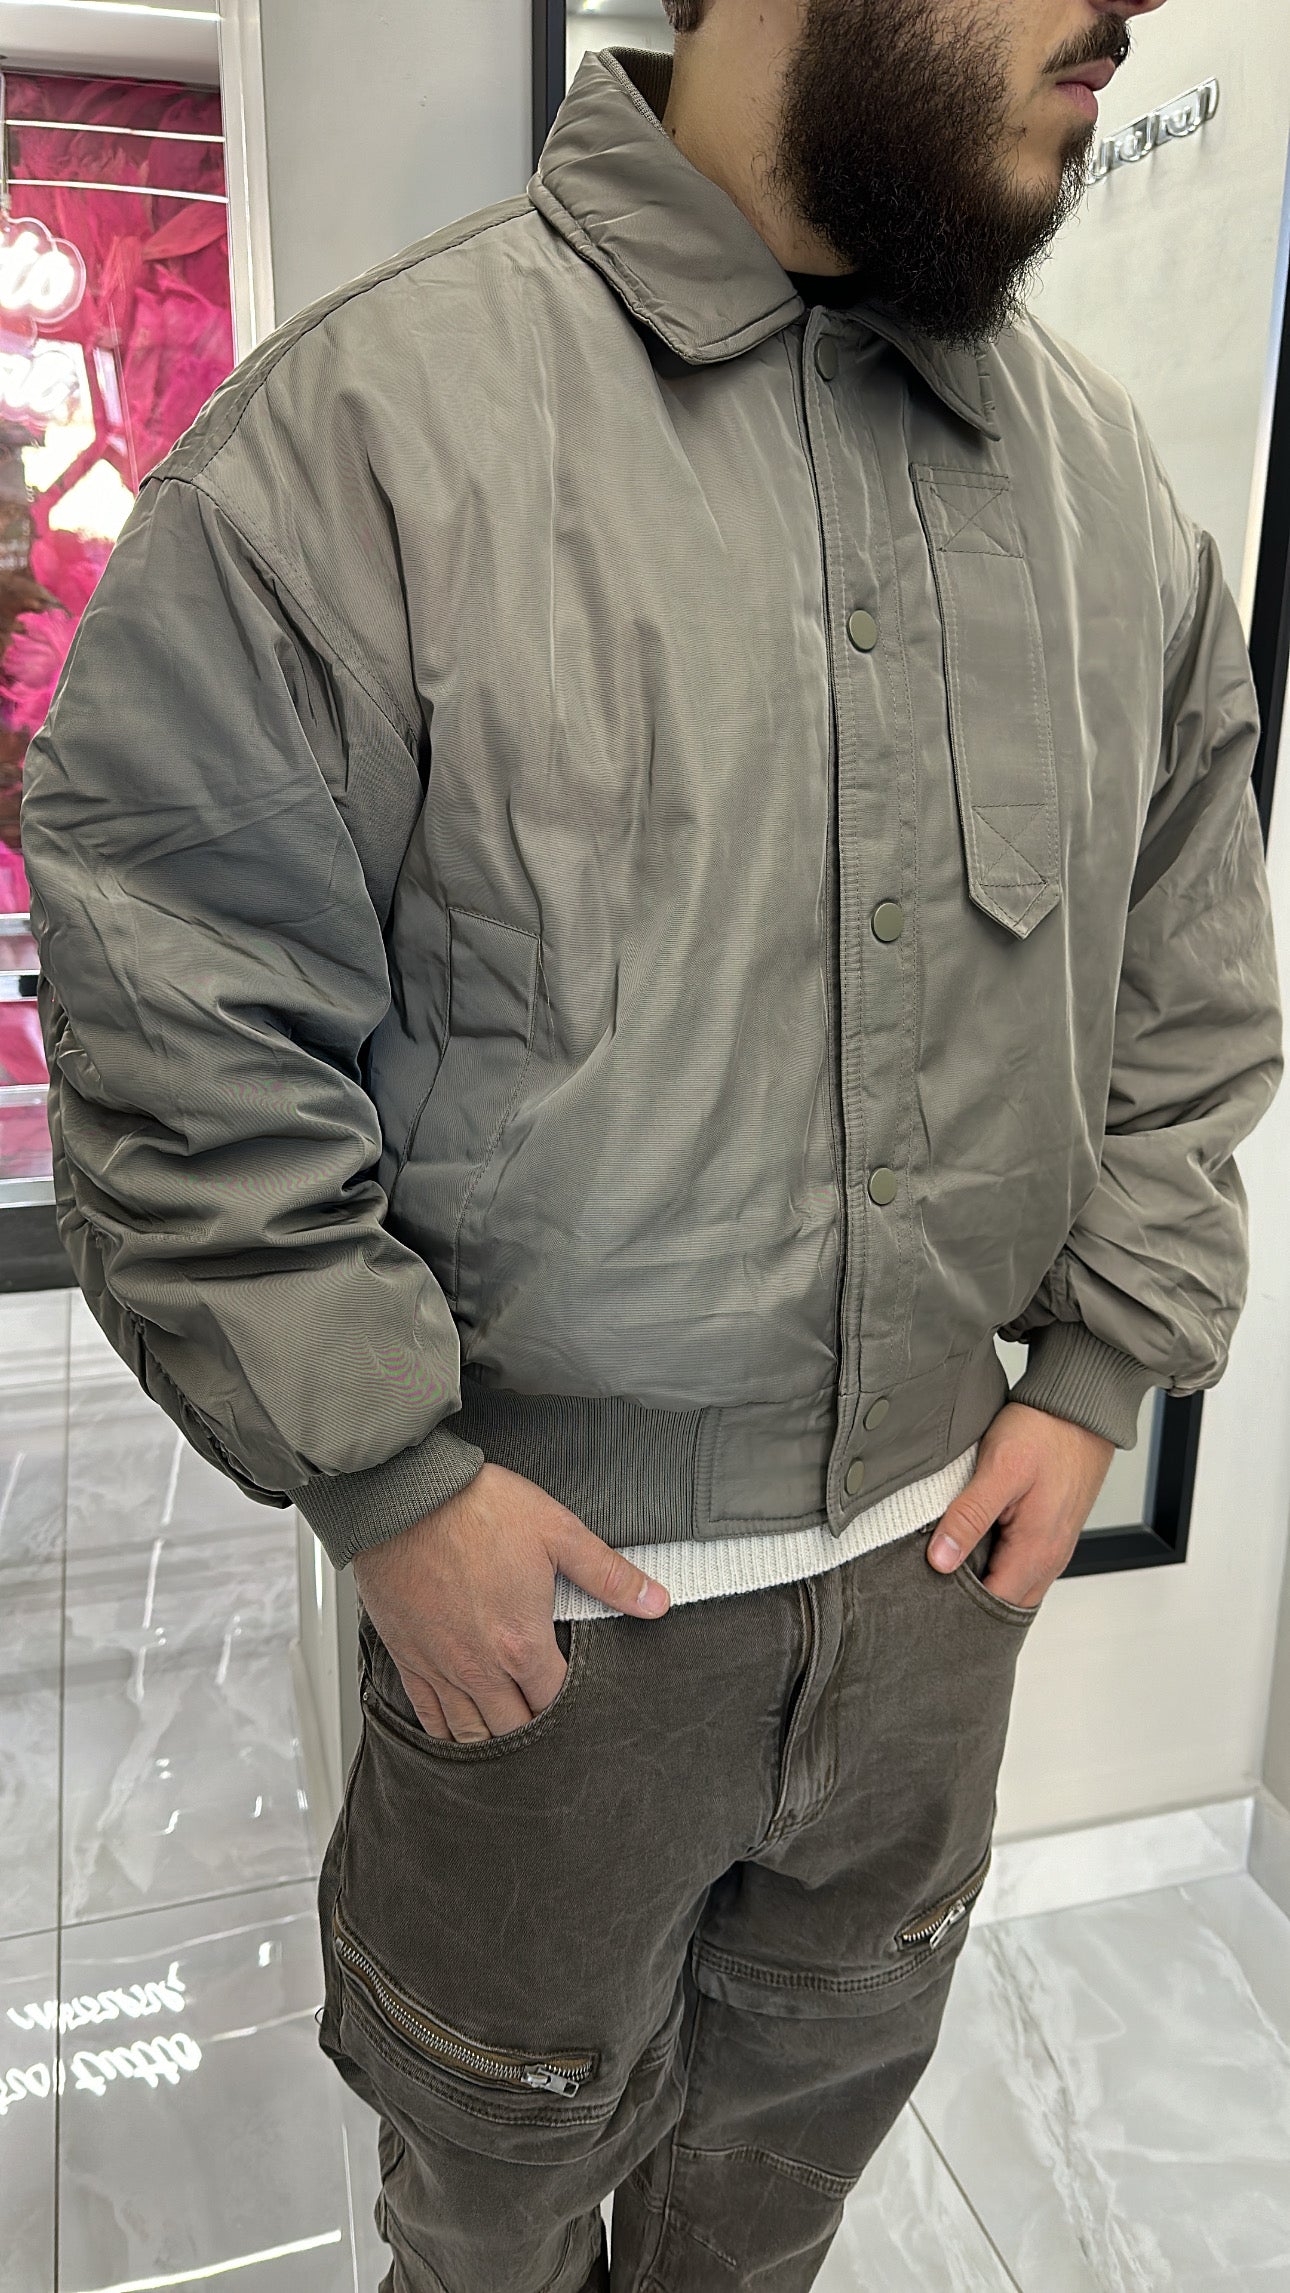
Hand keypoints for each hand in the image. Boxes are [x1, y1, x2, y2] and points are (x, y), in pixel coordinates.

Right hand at [351, 1462, 670, 1742]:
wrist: (404, 1495)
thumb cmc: (477, 1508)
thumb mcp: (558, 1532)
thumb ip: (608, 1575)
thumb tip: (657, 1603)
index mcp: (521, 1643)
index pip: (557, 1703)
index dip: (576, 1709)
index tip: (586, 1707)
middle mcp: (479, 1667)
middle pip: (516, 1730)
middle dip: (538, 1733)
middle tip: (552, 1729)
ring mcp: (440, 1667)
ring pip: (470, 1734)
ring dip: (494, 1742)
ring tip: (512, 1740)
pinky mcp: (408, 1657)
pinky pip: (428, 1718)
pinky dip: (446, 1735)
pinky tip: (459, 1735)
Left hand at [926, 1401, 1114, 1607]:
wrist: (1082, 1407)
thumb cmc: (1045, 1432)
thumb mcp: (1000, 1470)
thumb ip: (970, 1517)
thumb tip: (941, 1560)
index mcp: (1037, 1551)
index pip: (993, 1606)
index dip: (958, 1605)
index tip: (928, 1591)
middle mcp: (1050, 1557)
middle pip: (1005, 1601)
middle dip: (969, 1598)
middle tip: (933, 1579)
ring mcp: (1053, 1544)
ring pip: (1013, 1582)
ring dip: (983, 1577)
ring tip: (948, 1559)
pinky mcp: (1050, 1529)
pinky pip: (1020, 1561)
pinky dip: (996, 1559)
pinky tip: (973, 1540)